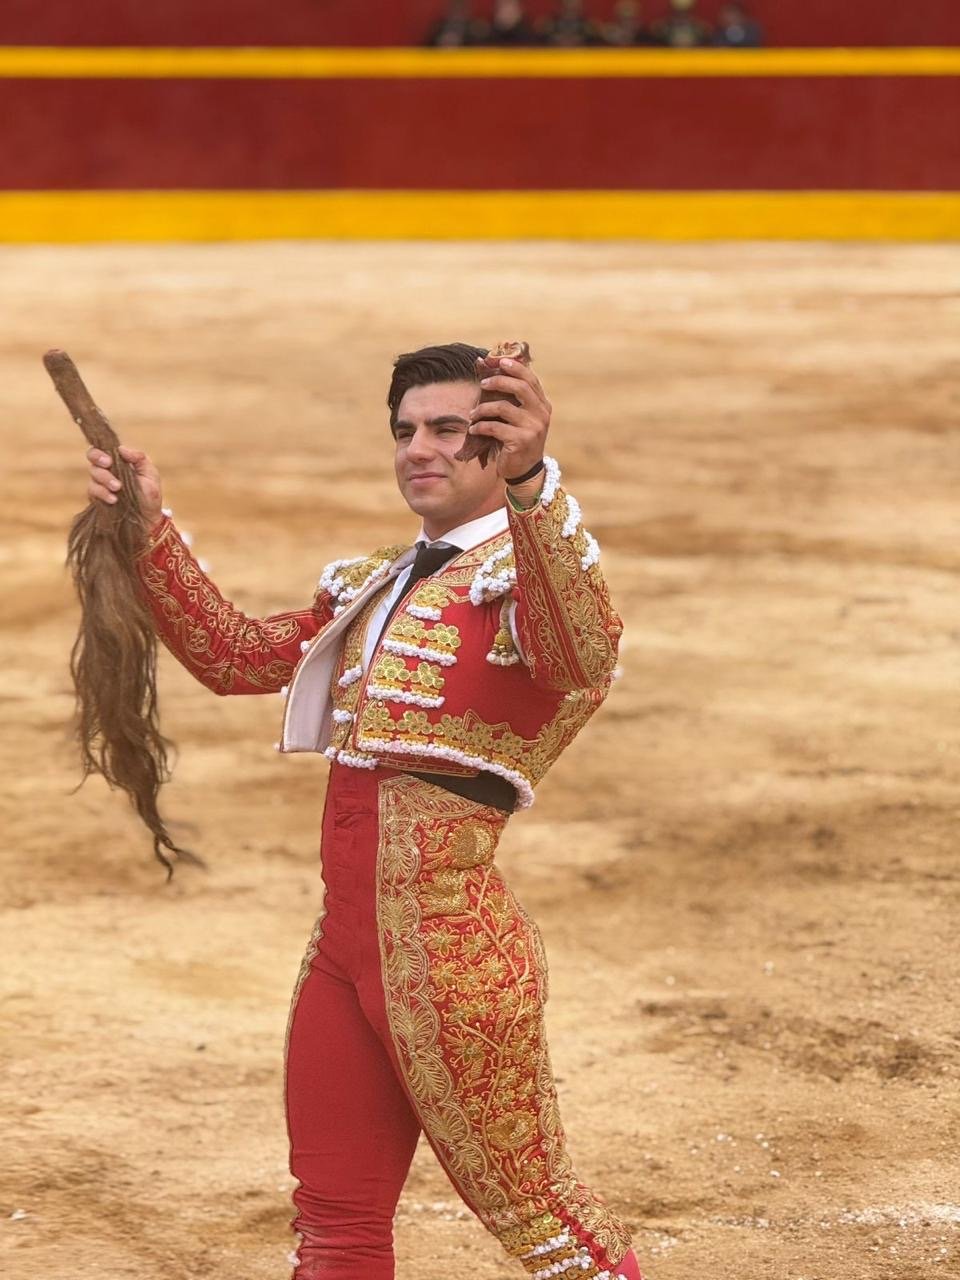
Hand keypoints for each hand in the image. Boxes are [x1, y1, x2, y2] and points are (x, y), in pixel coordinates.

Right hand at [86, 444, 162, 528]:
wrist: (149, 517)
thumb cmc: (150, 494)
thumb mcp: (150, 473)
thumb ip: (139, 458)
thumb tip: (122, 449)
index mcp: (119, 461)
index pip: (102, 448)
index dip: (101, 451)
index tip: (110, 459)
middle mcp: (107, 470)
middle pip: (92, 457)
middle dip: (98, 460)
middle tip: (109, 465)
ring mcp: (101, 483)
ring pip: (93, 474)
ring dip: (105, 478)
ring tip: (118, 487)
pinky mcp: (97, 498)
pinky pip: (93, 491)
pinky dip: (103, 493)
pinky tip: (114, 499)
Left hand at [467, 354, 550, 480]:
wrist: (524, 471)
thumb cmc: (518, 440)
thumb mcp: (520, 418)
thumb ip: (513, 400)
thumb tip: (489, 374)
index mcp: (543, 405)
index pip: (531, 380)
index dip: (516, 368)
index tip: (500, 361)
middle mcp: (541, 414)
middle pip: (520, 388)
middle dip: (499, 381)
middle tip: (483, 383)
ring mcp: (533, 428)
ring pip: (503, 407)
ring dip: (482, 409)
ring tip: (473, 414)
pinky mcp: (521, 441)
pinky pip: (494, 427)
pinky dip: (480, 426)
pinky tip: (473, 429)